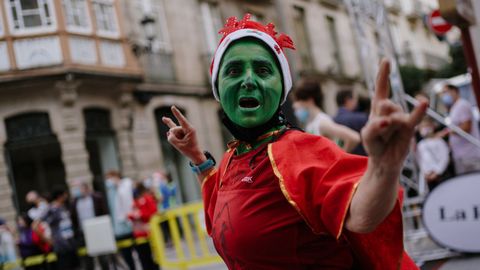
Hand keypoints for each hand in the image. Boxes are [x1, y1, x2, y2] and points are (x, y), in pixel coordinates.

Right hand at [162, 106, 205, 163]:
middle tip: (181, 143)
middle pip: (174, 128)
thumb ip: (171, 139)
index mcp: (190, 130)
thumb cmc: (189, 150)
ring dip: (174, 138)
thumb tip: (168, 133)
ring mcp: (184, 130)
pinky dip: (172, 136)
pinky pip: (173, 133)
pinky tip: (165, 120)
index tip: (172, 107)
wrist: (195, 155)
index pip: (181, 120)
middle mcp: (187, 128)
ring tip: (181, 144)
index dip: (176, 113)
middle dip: (173, 135)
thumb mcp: (179, 146)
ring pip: (173, 131)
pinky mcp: (182, 133)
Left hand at [361, 59, 427, 174]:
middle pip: (383, 105)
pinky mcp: (409, 127)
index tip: (385, 60)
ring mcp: (401, 117)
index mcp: (378, 107)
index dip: (383, 74)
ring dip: (385, 130)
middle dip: (378, 120)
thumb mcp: (366, 136)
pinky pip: (414, 118)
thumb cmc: (375, 145)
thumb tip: (387, 121)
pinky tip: (423, 102)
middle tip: (379, 133)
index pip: (381, 88)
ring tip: (386, 138)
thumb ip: (372, 127)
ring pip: (392, 117)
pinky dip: (419, 110)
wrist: (384, 161)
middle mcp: (391, 109)